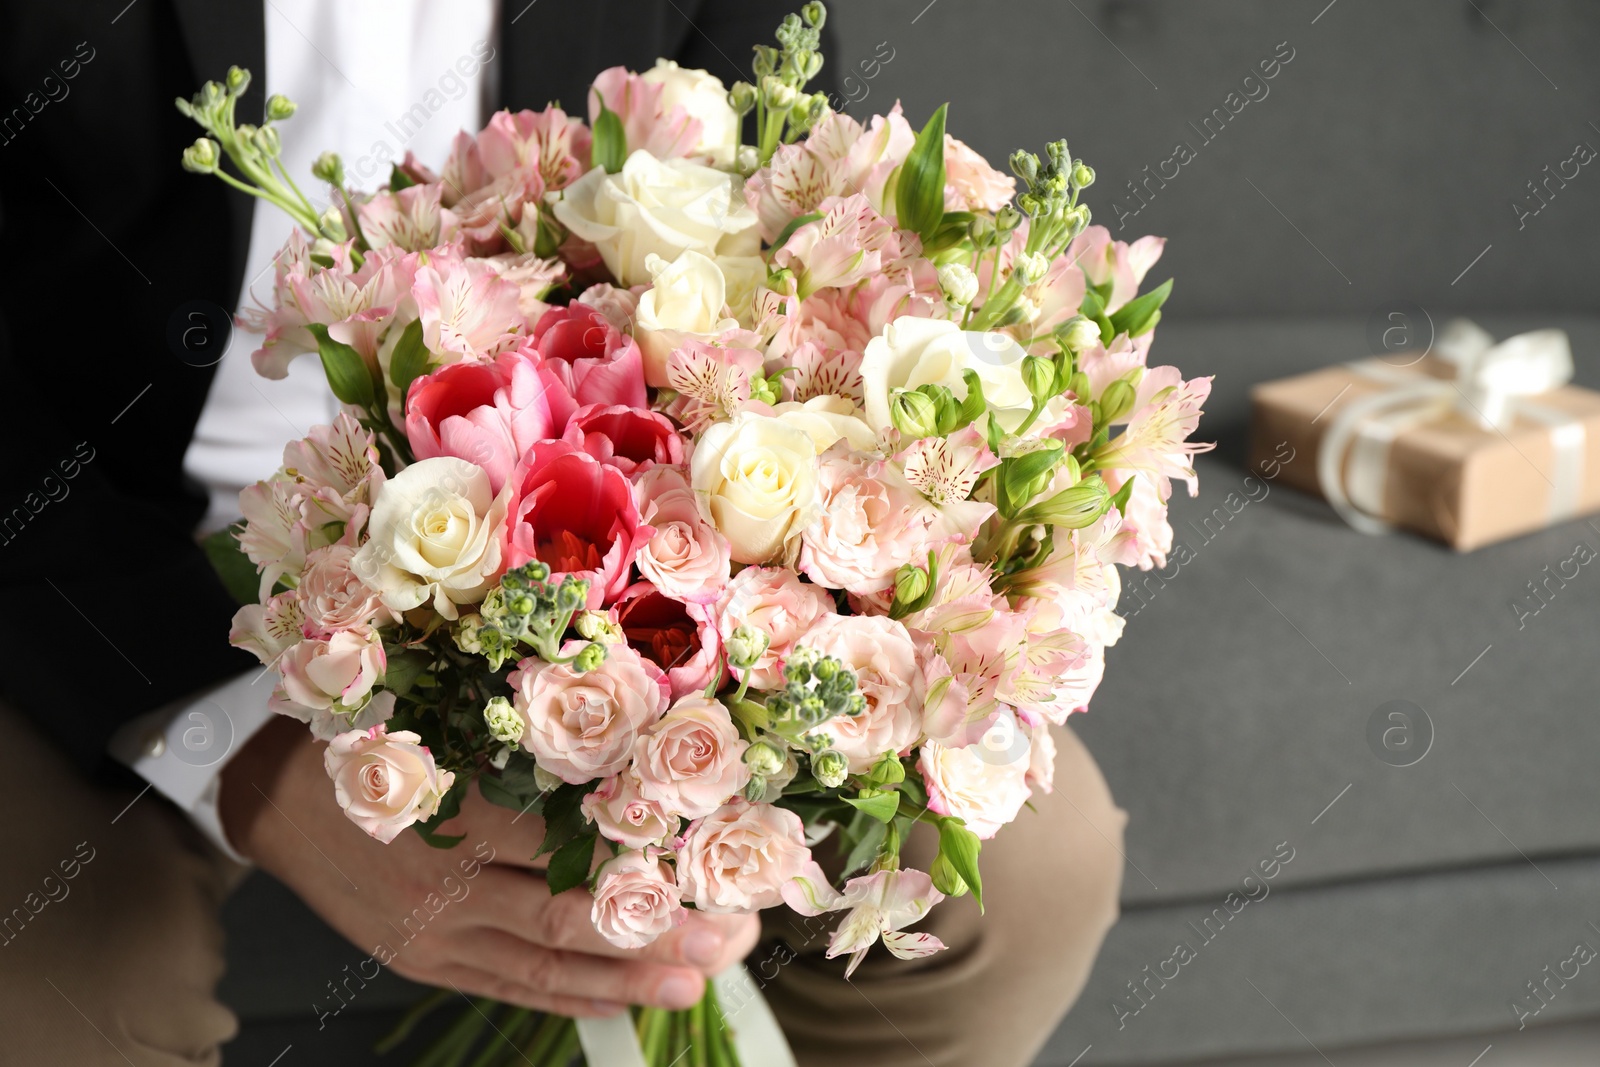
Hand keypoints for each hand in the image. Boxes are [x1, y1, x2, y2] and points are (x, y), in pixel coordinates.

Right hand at [220, 717, 757, 1017]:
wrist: (270, 800)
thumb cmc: (366, 739)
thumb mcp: (435, 717)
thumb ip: (519, 738)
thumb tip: (629, 740)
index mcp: (456, 804)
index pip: (572, 836)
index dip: (646, 850)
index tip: (715, 852)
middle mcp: (448, 877)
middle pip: (573, 911)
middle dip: (659, 928)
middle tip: (731, 933)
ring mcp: (436, 929)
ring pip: (548, 960)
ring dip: (628, 976)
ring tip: (699, 980)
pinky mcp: (425, 959)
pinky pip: (510, 986)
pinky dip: (569, 997)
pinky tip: (623, 1002)